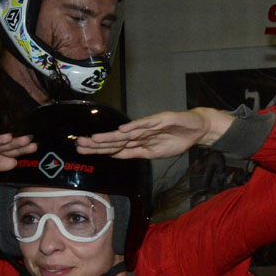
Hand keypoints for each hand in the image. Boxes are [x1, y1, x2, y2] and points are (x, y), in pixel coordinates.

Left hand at [76, 108, 233, 158]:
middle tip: (79, 144)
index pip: (114, 147)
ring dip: (111, 136)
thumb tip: (115, 155)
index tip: (82, 150)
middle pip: (115, 140)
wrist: (196, 128)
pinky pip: (146, 125)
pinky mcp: (162, 120)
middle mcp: (140, 133)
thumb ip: (135, 152)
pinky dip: (134, 127)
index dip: (98, 149)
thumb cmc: (176, 139)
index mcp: (137, 143)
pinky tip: (122, 129)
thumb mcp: (153, 152)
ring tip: (94, 139)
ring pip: (127, 133)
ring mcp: (150, 126)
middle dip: (97, 144)